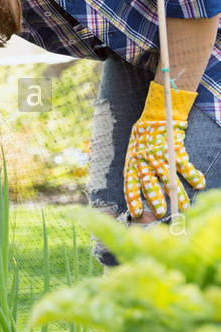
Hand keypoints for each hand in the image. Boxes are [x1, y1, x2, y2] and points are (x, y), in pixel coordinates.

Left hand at [122, 82, 206, 219]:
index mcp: (132, 163)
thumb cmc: (143, 140)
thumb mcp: (134, 155)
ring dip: (177, 194)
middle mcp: (145, 161)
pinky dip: (194, 175)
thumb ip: (138, 171)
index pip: (130, 185)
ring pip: (169, 179)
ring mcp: (160, 156)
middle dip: (156, 200)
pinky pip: (186, 166)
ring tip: (183, 207)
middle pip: (150, 184)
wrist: (156, 118)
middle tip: (161, 213)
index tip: (136, 212)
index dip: (133, 199)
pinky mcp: (175, 150)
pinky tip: (200, 184)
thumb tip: (144, 192)